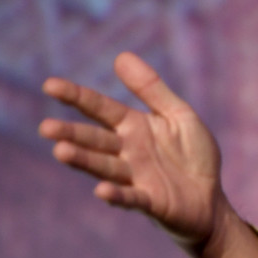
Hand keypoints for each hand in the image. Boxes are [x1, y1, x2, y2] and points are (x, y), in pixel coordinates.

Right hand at [39, 52, 257, 257]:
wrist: (211, 199)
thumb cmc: (194, 156)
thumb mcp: (179, 115)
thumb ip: (152, 89)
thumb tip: (121, 56)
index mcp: (134, 127)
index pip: (100, 108)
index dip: (76, 96)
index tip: (50, 85)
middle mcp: (128, 151)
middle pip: (96, 140)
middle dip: (72, 134)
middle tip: (46, 128)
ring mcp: (137, 178)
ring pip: (106, 167)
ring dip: (85, 161)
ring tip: (61, 152)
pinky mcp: (151, 201)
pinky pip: (131, 198)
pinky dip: (116, 196)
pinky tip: (101, 192)